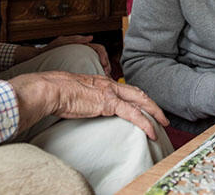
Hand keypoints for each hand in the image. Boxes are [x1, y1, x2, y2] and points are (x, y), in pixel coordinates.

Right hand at [9, 71, 167, 138]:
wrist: (52, 89)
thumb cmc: (57, 93)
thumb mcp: (74, 93)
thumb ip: (83, 98)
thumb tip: (82, 105)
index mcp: (101, 82)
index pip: (125, 89)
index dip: (137, 98)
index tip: (144, 106)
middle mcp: (109, 84)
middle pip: (138, 93)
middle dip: (152, 104)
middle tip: (162, 116)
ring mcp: (111, 93)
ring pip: (141, 101)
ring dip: (154, 113)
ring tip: (162, 123)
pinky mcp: (109, 103)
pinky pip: (133, 114)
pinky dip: (145, 123)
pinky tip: (151, 131)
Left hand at [43, 35, 110, 75]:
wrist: (39, 58)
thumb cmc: (49, 49)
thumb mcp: (62, 41)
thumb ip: (76, 39)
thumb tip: (90, 38)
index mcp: (82, 45)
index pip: (99, 48)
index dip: (104, 56)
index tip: (104, 64)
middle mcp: (83, 52)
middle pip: (100, 57)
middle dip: (106, 65)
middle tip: (106, 73)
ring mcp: (81, 59)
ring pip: (97, 63)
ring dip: (102, 70)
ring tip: (103, 77)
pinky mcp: (77, 66)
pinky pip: (90, 69)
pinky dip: (95, 74)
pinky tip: (94, 80)